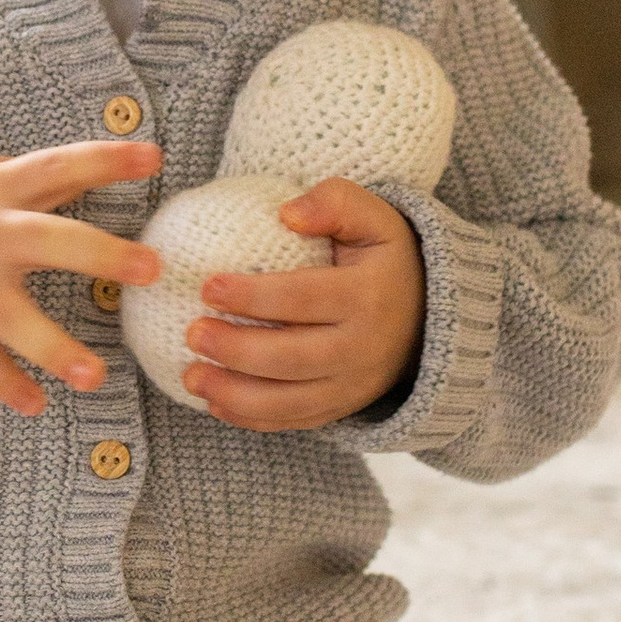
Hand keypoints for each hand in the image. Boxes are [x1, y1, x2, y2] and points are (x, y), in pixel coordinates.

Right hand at [0, 138, 164, 417]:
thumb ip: (30, 179)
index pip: (59, 166)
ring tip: (97, 377)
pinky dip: (4, 384)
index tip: (154, 157)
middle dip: (102, 255)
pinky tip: (36, 406)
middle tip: (151, 268)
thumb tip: (90, 177)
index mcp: (0, 189)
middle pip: (51, 242)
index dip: (106, 160)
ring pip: (15, 319)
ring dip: (56, 349)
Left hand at [185, 177, 422, 431]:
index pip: (304, 298)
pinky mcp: (343, 406)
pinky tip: (215, 403)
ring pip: (290, 400)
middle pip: (292, 357)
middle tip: (192, 333)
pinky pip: (296, 420)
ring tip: (191, 376)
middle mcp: (364, 347)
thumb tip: (288, 214)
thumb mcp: (374, 216)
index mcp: (368, 296)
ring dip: (235, 394)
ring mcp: (354, 384)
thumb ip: (335, 202)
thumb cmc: (383, 258)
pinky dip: (254, 418)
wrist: (429, 313)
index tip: (209, 287)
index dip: (254, 296)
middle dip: (236, 350)